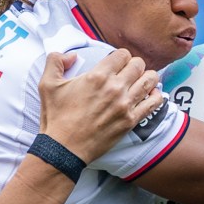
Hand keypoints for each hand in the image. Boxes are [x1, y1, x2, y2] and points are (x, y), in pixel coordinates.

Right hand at [39, 49, 162, 162]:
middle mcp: (115, 88)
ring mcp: (125, 105)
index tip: (117, 63)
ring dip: (148, 77)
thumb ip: (56, 61)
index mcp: (97, 76)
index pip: (122, 54)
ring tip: (143, 80)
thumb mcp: (47, 84)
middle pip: (139, 65)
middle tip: (129, 72)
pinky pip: (154, 103)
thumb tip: (70, 55)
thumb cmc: (56, 117)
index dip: (120, 56)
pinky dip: (156, 96)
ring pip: (150, 80)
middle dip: (134, 65)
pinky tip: (151, 95)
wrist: (64, 148)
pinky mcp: (131, 121)